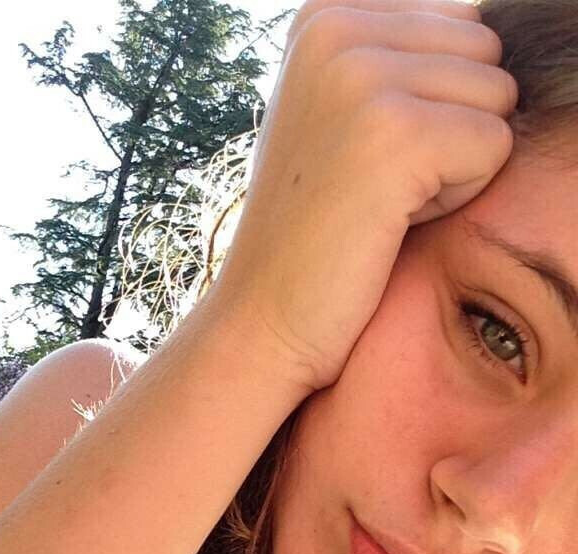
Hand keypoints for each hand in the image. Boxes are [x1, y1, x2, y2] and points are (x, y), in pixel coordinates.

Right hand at [208, 0, 517, 398]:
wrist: (265, 315)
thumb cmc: (313, 229)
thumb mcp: (340, 113)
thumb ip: (398, 57)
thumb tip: (480, 22)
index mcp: (325, 14)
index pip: (460, 24)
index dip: (433, 104)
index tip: (363, 155)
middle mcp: (338, 27)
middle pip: (484, 55)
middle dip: (452, 127)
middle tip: (376, 184)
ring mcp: (363, 77)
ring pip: (497, 99)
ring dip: (455, 163)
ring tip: (381, 200)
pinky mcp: (396, 134)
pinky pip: (496, 146)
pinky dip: (458, 197)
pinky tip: (391, 220)